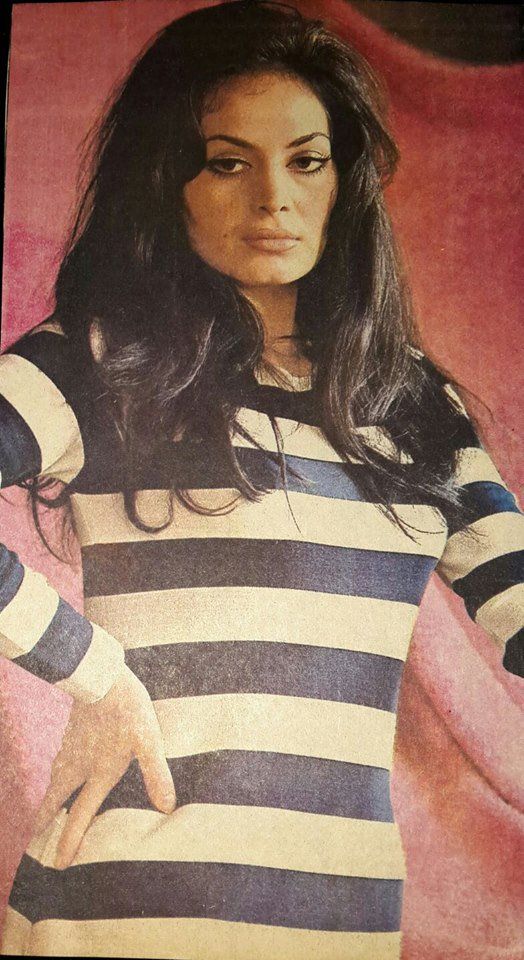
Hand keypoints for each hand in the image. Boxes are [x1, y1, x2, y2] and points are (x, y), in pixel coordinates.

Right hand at [33, 665, 175, 868]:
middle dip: (45, 821)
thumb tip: (167, 807)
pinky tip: (60, 766)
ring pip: (55, 778)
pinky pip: (58, 760)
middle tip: (34, 838)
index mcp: (98, 772)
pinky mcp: (71, 730)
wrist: (101, 675)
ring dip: (48, 798)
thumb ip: (156, 773)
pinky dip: (55, 773)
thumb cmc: (127, 708)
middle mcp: (79, 764)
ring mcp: (71, 746)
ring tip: (45, 810)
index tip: (58, 864)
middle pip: (56, 799)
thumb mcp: (148, 741)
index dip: (70, 840)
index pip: (80, 814)